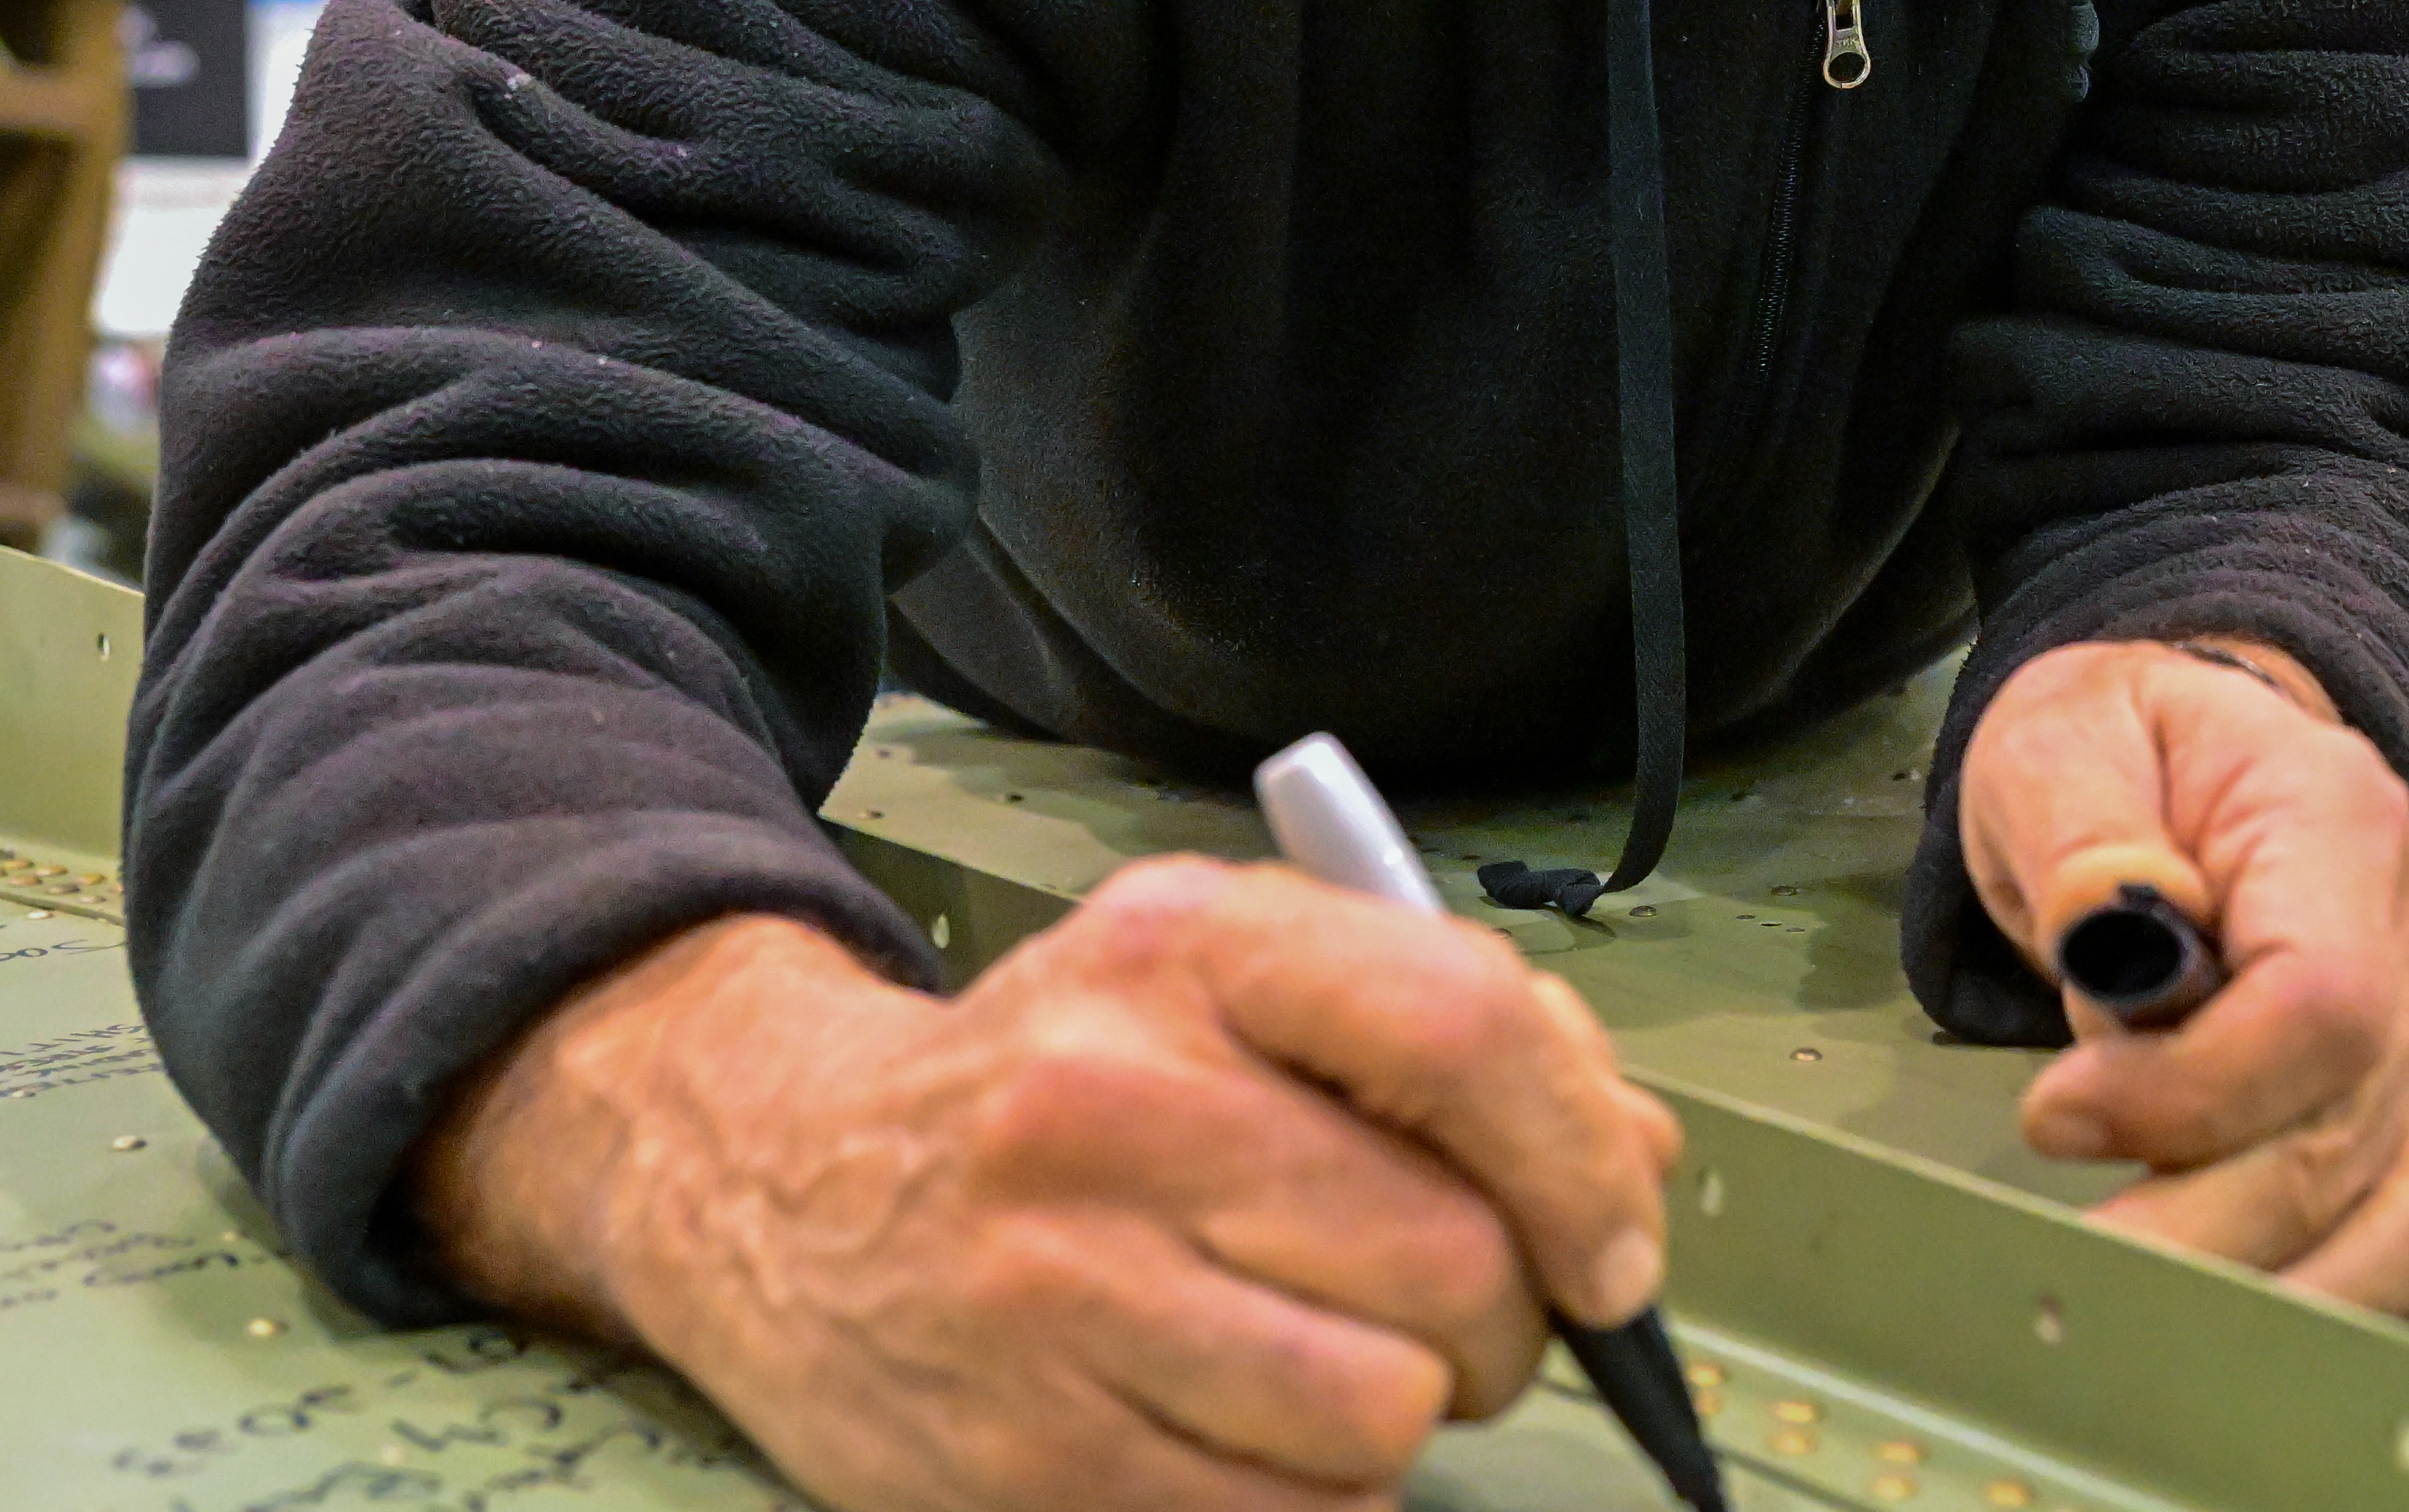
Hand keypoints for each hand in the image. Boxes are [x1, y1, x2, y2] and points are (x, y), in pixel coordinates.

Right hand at [411, 870, 1680, 1511]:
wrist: (777, 1186)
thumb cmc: (1055, 1087)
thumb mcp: (1220, 984)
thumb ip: (1434, 1040)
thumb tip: (1632, 1165)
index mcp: (1187, 950)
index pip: (1462, 1030)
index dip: (1579, 1154)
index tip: (1615, 1245)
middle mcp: (1116, 1103)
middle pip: (1449, 1257)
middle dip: (1502, 1319)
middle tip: (1451, 1315)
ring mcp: (1061, 1289)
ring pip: (1384, 1411)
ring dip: (1400, 1416)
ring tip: (1322, 1364)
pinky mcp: (1030, 1454)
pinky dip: (1311, 1497)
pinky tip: (1239, 1425)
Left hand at [1957, 638, 2408, 1330]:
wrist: (2207, 762)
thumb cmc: (2128, 752)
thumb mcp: (2063, 735)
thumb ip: (2079, 828)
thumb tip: (2107, 934)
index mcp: (2342, 830)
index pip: (2320, 1003)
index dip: (2194, 1093)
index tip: (2053, 1117)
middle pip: (2355, 1146)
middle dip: (2203, 1239)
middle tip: (2071, 1273)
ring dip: (2286, 1306)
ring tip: (2147, 1321)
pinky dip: (2343, 1320)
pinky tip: (2231, 1341)